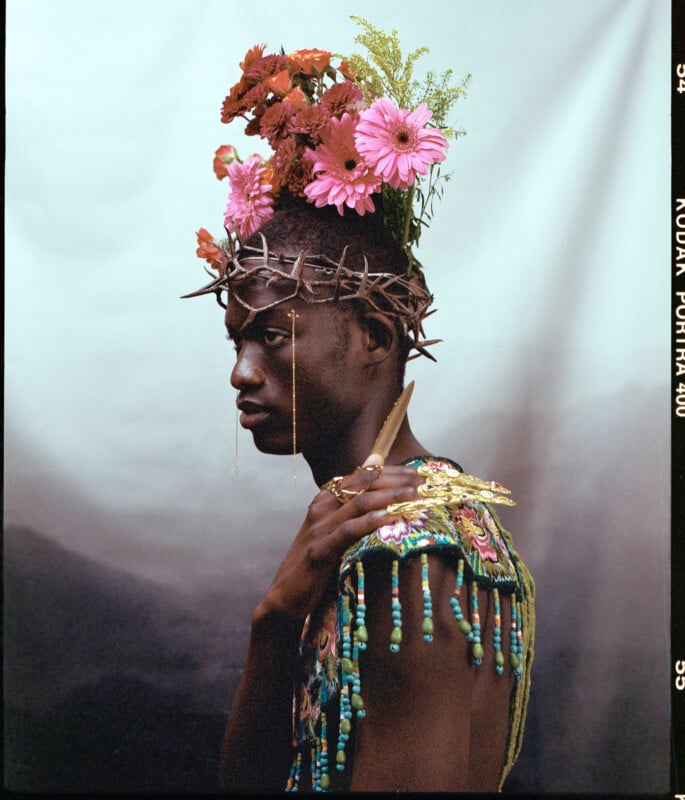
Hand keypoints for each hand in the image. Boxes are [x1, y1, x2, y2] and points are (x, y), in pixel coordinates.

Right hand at [255, 462, 422, 624]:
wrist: (285, 596)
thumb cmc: (317, 564)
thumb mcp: (333, 531)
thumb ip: (353, 507)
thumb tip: (378, 478)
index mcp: (325, 499)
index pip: (362, 475)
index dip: (392, 471)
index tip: (418, 472)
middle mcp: (321, 508)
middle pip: (362, 483)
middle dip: (395, 479)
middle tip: (422, 480)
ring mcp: (319, 528)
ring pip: (359, 502)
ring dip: (389, 496)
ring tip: (414, 494)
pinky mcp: (320, 550)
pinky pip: (349, 530)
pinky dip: (372, 522)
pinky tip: (391, 518)